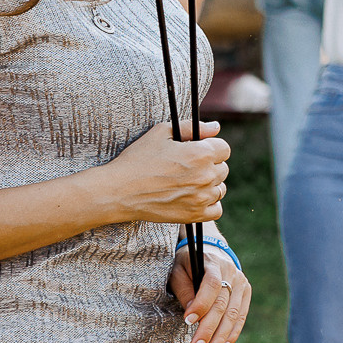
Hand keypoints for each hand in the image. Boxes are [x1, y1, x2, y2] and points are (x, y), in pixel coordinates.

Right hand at [99, 123, 229, 224]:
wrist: (118, 191)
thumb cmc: (138, 159)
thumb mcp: (161, 133)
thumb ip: (193, 127)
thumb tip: (216, 127)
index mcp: (201, 154)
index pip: (224, 149)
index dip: (210, 148)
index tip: (197, 152)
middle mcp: (206, 176)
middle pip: (223, 168)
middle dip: (209, 165)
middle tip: (187, 168)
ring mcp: (202, 197)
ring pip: (220, 188)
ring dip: (209, 185)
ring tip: (187, 183)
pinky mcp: (194, 215)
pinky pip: (216, 209)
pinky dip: (209, 204)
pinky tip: (193, 198)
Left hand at [168, 247, 250, 342]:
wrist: (211, 251)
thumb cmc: (188, 264)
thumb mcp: (178, 271)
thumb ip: (184, 291)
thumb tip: (191, 316)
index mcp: (214, 264)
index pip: (212, 285)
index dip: (201, 304)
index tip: (187, 321)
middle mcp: (232, 273)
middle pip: (223, 304)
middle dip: (209, 329)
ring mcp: (241, 283)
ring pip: (234, 314)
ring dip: (221, 336)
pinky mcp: (246, 293)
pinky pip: (241, 316)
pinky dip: (232, 333)